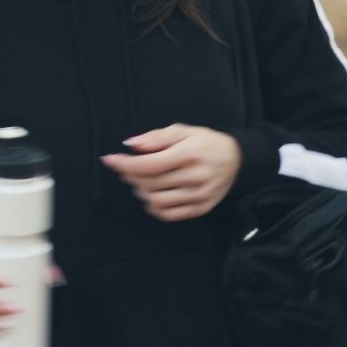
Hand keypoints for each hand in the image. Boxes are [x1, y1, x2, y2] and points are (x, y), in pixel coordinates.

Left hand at [102, 123, 240, 221]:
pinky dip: (154, 208)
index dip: (124, 164)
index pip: (147, 165)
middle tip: (126, 166)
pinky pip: (170, 215)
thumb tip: (130, 144)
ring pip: (156, 201)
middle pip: (149, 184)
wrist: (237, 159)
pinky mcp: (201, 208)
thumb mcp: (183, 130)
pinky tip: (151, 196)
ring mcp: (198, 196)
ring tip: (140, 180)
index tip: (109, 159)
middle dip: (130, 175)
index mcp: (188, 154)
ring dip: (140, 191)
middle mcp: (194, 178)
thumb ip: (156, 137)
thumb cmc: (206, 142)